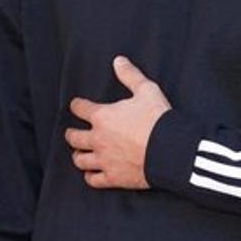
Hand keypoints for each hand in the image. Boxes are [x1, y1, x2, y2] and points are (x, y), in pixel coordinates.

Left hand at [64, 56, 171, 189]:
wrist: (169, 150)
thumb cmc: (158, 119)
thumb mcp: (147, 90)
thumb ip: (130, 75)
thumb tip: (118, 61)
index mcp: (102, 116)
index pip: (80, 109)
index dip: (77, 105)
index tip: (77, 104)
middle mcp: (98, 139)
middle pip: (74, 137)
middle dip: (71, 133)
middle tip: (72, 132)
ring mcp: (103, 160)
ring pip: (79, 160)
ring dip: (78, 155)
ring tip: (80, 152)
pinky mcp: (113, 177)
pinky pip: (93, 179)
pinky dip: (90, 176)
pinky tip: (91, 172)